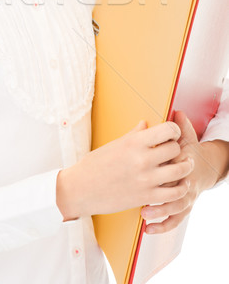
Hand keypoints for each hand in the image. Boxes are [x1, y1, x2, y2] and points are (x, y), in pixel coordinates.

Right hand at [56, 119, 193, 219]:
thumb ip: (133, 135)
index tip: (172, 133)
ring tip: (184, 166)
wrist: (81, 189)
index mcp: (134, 143)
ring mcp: (145, 179)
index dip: (173, 130)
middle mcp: (142, 159)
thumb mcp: (114, 145)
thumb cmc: (94, 165)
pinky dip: (180, 189)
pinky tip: (179, 185)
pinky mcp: (146, 197)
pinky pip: (174, 193)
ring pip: (179, 170)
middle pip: (175, 149)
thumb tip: (145, 124)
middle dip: (177, 148)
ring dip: (184, 167)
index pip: (167, 130)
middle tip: (174, 151)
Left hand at [141, 111, 219, 233]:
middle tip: (137, 192)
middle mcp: (184, 177)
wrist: (207, 167)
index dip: (158, 164)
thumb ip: (174, 127)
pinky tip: (148, 229)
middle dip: (158, 189)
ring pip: (175, 205)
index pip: (172, 161)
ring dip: (159, 211)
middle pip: (173, 183)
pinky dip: (163, 225)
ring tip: (143, 214)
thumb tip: (168, 114)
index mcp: (182, 158)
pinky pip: (175, 218)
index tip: (139, 166)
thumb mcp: (185, 136)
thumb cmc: (188, 150)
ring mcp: (186, 193)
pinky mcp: (184, 205)